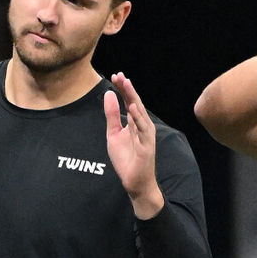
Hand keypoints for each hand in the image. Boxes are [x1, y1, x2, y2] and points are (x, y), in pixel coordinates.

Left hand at [104, 73, 163, 219]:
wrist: (134, 182)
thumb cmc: (126, 159)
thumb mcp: (113, 134)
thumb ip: (111, 115)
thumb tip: (109, 94)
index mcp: (134, 122)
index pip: (129, 101)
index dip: (122, 89)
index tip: (115, 75)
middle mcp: (142, 125)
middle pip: (135, 102)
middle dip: (127, 88)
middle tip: (119, 75)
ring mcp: (146, 134)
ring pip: (140, 112)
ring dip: (133, 98)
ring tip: (126, 84)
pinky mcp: (147, 145)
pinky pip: (143, 129)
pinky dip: (138, 117)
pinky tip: (132, 107)